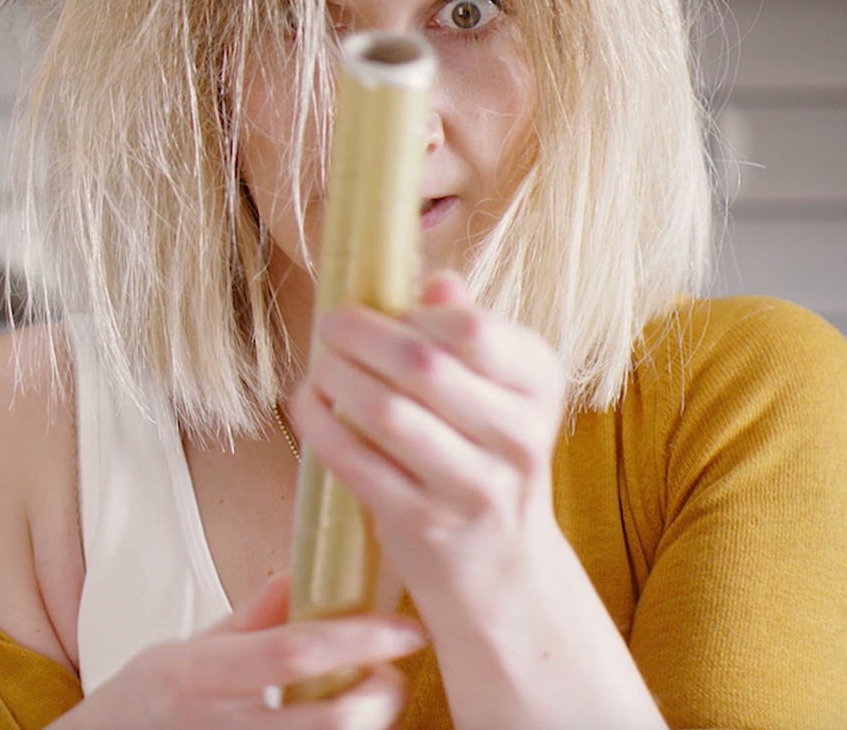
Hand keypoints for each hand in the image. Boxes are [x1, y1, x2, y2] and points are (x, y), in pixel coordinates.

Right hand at [66, 573, 424, 728]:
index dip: (358, 640)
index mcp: (205, 673)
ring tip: (371, 695)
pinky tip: (339, 717)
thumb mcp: (190, 647)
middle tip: (392, 671)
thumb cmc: (152, 698)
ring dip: (368, 721)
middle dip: (380, 696)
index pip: (295, 652)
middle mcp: (224, 723)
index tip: (403, 629)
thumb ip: (250, 618)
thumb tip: (297, 576)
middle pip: (330, 720)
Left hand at [290, 271, 567, 600]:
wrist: (500, 563)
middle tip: (331, 324)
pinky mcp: (424, 523)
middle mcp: (518, 433)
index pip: (470, 329)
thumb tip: (437, 284)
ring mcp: (473, 484)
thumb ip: (468, 329)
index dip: (412, 314)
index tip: (382, 311)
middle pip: (422, 363)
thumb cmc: (485, 452)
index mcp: (538, 382)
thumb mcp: (498, 386)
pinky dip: (320, 424)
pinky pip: (356, 461)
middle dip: (360, 336)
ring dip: (335, 377)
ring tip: (320, 365)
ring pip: (385, 412)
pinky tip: (308, 404)